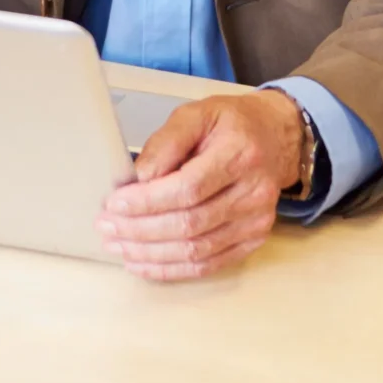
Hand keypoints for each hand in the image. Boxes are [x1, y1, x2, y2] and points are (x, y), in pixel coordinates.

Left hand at [97, 89, 297, 280]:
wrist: (276, 137)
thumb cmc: (231, 124)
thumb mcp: (196, 114)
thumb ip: (166, 142)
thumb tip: (138, 178)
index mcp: (239, 153)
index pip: (188, 188)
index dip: (148, 201)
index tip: (114, 203)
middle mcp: (253, 191)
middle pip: (189, 224)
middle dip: (140, 230)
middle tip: (106, 227)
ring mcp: (256, 220)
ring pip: (196, 250)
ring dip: (150, 253)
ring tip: (118, 247)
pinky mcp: (253, 239)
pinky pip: (208, 264)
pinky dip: (172, 269)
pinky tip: (144, 263)